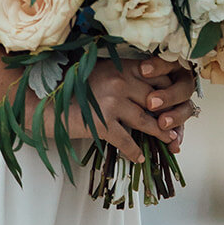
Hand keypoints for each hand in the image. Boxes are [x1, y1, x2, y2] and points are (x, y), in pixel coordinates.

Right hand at [43, 56, 197, 161]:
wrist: (45, 100)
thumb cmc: (72, 84)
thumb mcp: (100, 70)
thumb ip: (122, 74)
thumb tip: (145, 84)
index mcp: (121, 67)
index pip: (158, 75)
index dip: (170, 88)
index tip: (176, 99)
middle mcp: (120, 82)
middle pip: (156, 99)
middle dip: (169, 114)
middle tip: (178, 124)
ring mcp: (112, 104)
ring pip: (146, 121)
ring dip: (160, 133)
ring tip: (170, 140)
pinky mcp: (102, 125)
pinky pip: (126, 141)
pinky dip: (135, 151)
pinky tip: (140, 157)